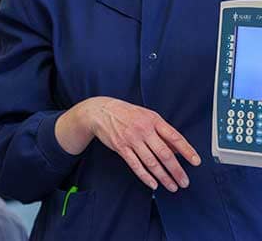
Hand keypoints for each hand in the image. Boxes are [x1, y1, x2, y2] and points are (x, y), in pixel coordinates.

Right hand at [57, 97, 200, 191]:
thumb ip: (162, 131)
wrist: (100, 111)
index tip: (196, 162)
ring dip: (163, 177)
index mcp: (153, 120)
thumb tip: (177, 148)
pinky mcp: (121, 147)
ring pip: (151, 162)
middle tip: (184, 181)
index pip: (174, 137)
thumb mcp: (147, 116)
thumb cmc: (126, 113)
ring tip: (172, 186)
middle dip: (176, 170)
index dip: (187, 151)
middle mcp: (143, 130)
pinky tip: (153, 184)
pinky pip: (135, 165)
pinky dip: (145, 176)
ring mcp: (131, 139)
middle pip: (164, 154)